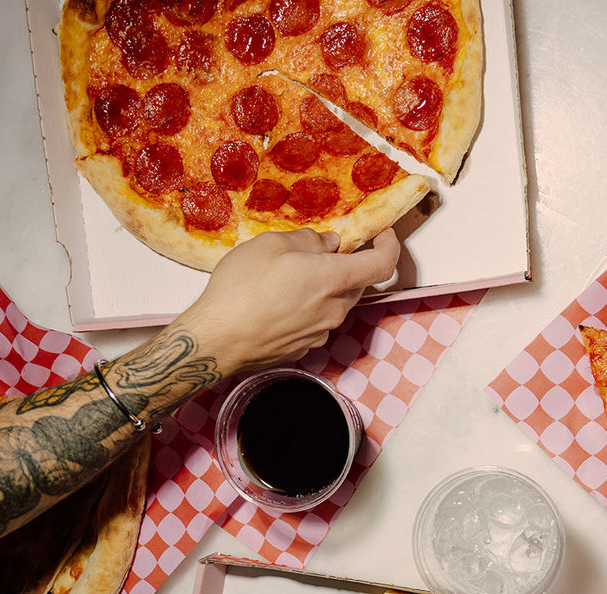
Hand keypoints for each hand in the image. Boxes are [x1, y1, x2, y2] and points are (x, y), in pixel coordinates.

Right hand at [174, 228, 400, 371]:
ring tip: (290, 275)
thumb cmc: (241, 289)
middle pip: (357, 283)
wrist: (218, 340)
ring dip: (325, 286)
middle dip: (348, 265)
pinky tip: (279, 300)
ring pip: (336, 303)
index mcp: (334, 280)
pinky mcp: (305, 347)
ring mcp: (321, 332)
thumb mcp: (271, 245)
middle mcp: (335, 310)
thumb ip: (308, 240)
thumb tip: (328, 243)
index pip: (383, 265)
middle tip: (321, 251)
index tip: (382, 234)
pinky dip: (309, 306)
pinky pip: (317, 320)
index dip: (389, 246)